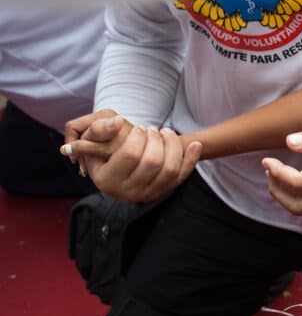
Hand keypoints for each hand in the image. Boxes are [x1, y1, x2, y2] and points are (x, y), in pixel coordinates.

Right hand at [62, 112, 200, 202]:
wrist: (115, 172)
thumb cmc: (103, 152)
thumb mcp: (92, 141)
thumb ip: (100, 130)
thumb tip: (117, 122)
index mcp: (107, 180)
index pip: (130, 154)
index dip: (138, 136)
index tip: (139, 127)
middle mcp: (128, 192)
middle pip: (152, 162)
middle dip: (155, 139)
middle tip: (152, 128)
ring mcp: (148, 194)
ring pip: (169, 170)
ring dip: (172, 146)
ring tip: (165, 132)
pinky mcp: (164, 191)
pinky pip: (182, 176)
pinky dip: (191, 159)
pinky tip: (196, 145)